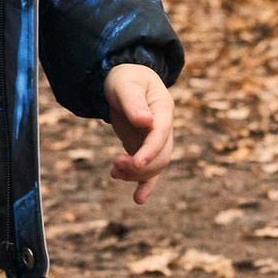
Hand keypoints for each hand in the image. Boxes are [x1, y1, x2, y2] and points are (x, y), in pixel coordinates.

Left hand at [103, 62, 174, 202]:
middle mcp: (163, 127)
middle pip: (161, 155)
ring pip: (154, 166)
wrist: (125, 82)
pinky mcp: (144, 149)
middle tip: (115, 166)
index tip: (136, 162)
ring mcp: (154, 140)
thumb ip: (134, 102)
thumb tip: (145, 121)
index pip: (161, 133)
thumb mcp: (125, 84)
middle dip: (139, 165)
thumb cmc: (125, 79)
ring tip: (114, 172)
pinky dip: (145, 185)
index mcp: (163, 109)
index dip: (151, 150)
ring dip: (135, 174)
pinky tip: (139, 199)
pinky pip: (149, 170)